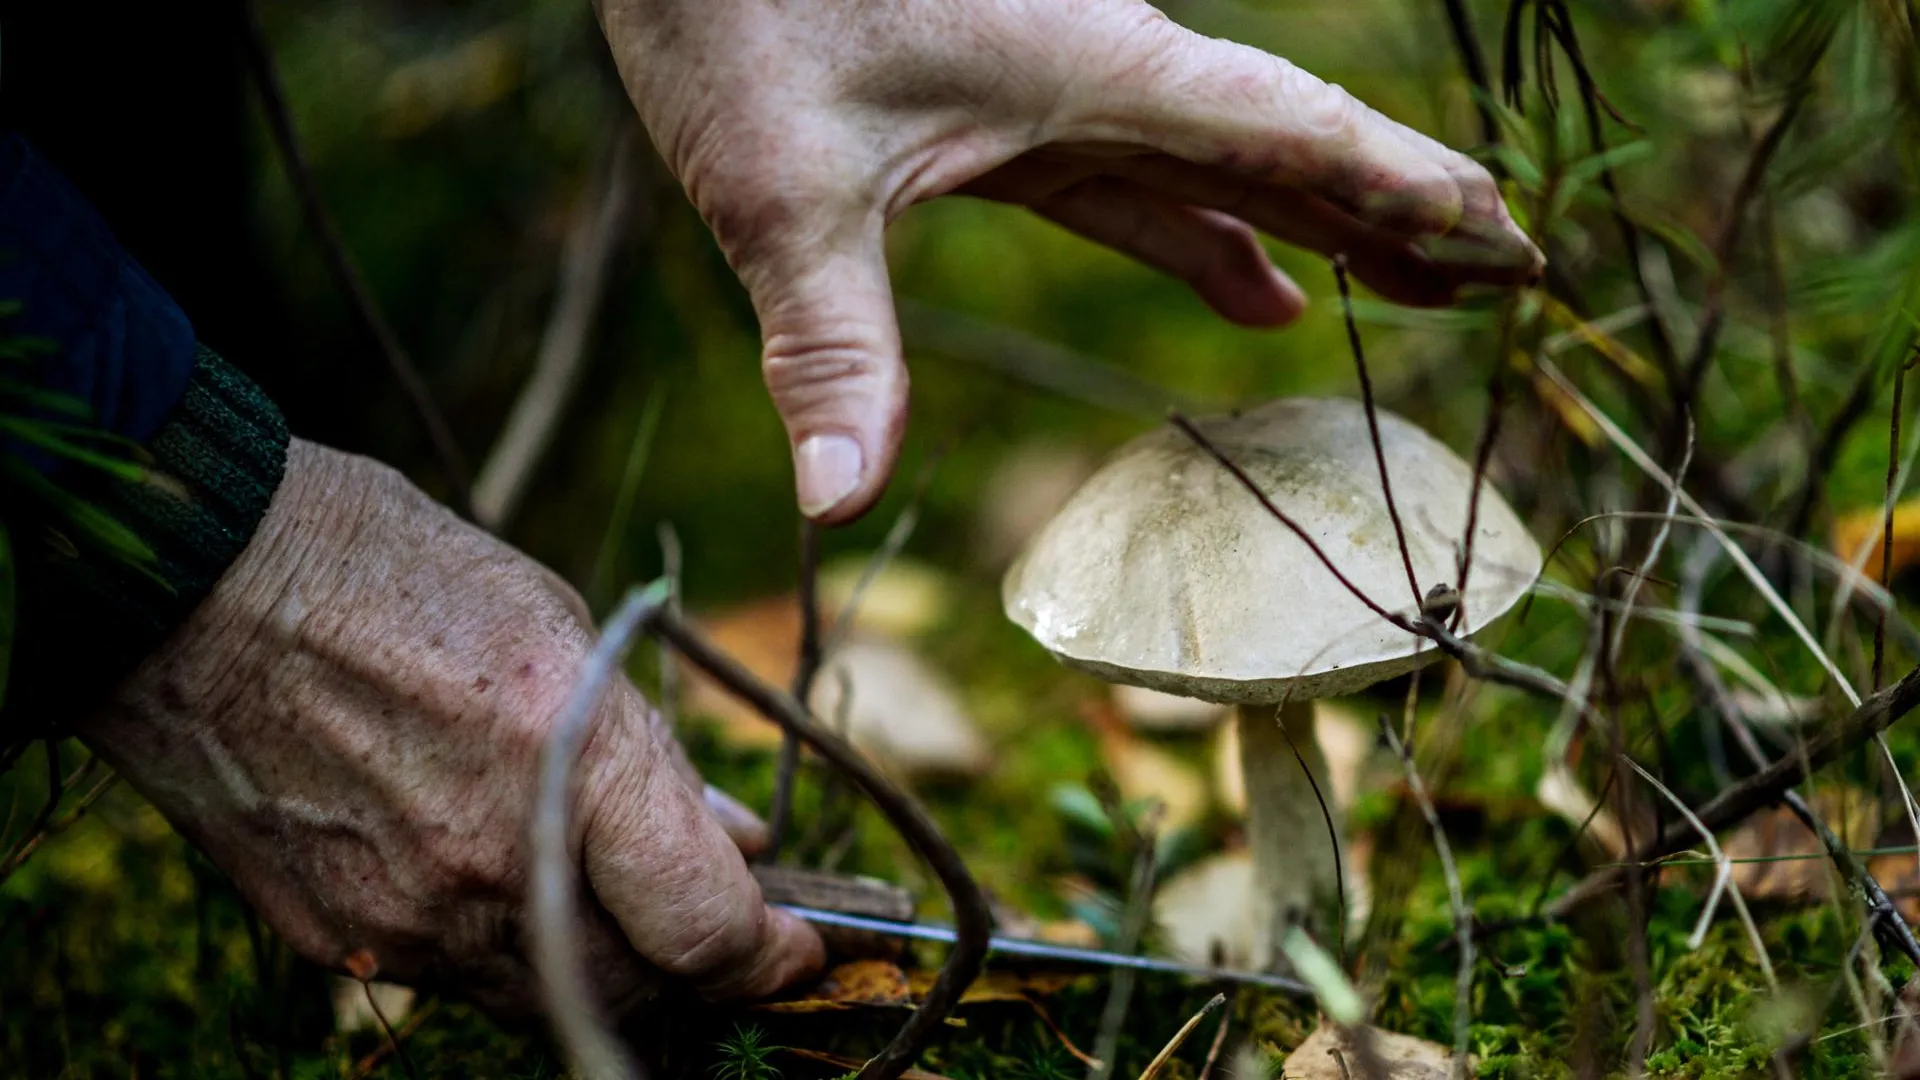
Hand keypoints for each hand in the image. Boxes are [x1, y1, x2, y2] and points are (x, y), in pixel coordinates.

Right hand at [80, 439, 823, 1012]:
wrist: (192, 584)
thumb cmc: (391, 572)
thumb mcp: (562, 626)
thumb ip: (652, 757)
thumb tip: (731, 839)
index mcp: (566, 758)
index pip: (706, 930)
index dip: (773, 958)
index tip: (800, 948)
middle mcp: (491, 862)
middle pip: (641, 993)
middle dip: (699, 972)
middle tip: (723, 931)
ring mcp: (405, 917)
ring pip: (549, 1002)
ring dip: (609, 970)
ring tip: (623, 905)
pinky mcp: (335, 939)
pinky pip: (458, 980)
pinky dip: (512, 953)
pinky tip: (515, 887)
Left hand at [595, 0, 1542, 523]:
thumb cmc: (740, 2)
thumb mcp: (785, 186)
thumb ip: (831, 344)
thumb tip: (837, 507)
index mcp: (1100, 70)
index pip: (1299, 138)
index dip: (1414, 193)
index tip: (1516, 243)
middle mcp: (1104, 71)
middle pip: (1292, 151)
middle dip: (1401, 216)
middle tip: (1508, 279)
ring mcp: (1057, 87)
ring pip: (1223, 166)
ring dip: (1317, 230)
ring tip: (1411, 290)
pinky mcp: (1001, 108)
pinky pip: (1136, 179)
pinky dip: (1201, 234)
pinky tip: (1252, 288)